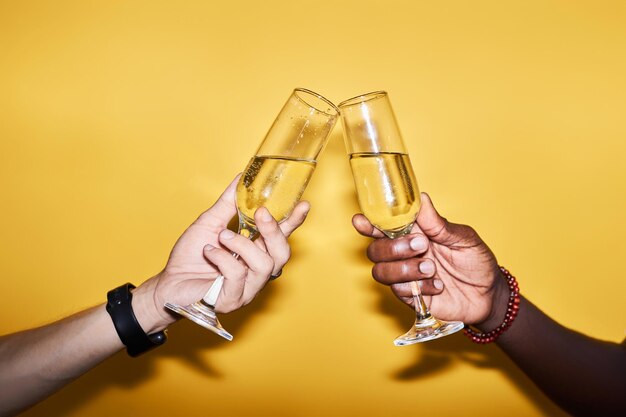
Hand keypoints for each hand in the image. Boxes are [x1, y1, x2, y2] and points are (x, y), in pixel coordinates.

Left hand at [133, 174, 309, 332]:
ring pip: (264, 265)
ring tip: (222, 237)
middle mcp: (257, 271)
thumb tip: (240, 178)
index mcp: (256, 251)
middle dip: (274, 231)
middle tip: (260, 213)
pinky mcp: (233, 300)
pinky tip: (209, 252)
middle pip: (282, 253)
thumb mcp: (210, 223)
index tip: (303, 205)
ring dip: (242, 245)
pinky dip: (222, 259)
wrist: (168, 282)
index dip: (294, 222)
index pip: (282, 237)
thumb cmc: (190, 257)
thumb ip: (228, 204)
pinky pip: (238, 276)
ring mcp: (248, 288)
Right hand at [352, 192, 507, 325]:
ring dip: (405, 269)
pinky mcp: (411, 297)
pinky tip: (437, 285)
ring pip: (381, 272)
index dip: (368, 224)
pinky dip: (419, 287)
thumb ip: (438, 223)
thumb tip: (420, 199)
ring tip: (432, 268)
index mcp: (413, 234)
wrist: (489, 295)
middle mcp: (404, 255)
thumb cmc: (476, 261)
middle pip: (374, 251)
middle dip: (393, 247)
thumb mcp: (463, 238)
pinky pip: (399, 292)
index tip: (361, 222)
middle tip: (422, 246)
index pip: (382, 227)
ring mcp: (406, 277)